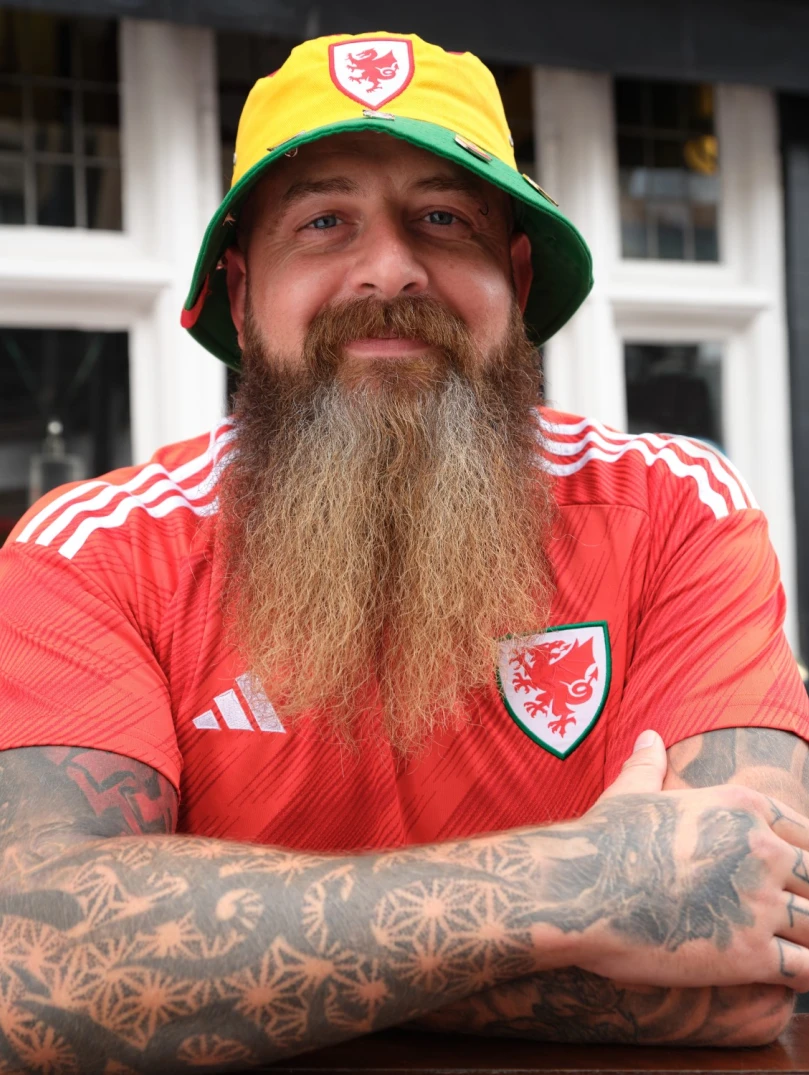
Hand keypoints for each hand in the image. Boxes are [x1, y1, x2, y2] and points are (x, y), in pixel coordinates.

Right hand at [554, 730, 808, 990]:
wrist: (576, 890)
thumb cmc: (601, 841)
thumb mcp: (630, 793)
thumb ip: (649, 766)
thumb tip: (648, 736)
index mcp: (742, 806)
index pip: (806, 832)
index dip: (805, 858)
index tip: (797, 879)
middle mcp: (761, 850)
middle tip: (798, 914)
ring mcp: (758, 903)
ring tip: (802, 947)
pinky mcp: (749, 955)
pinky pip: (805, 971)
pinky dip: (808, 977)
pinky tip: (797, 979)